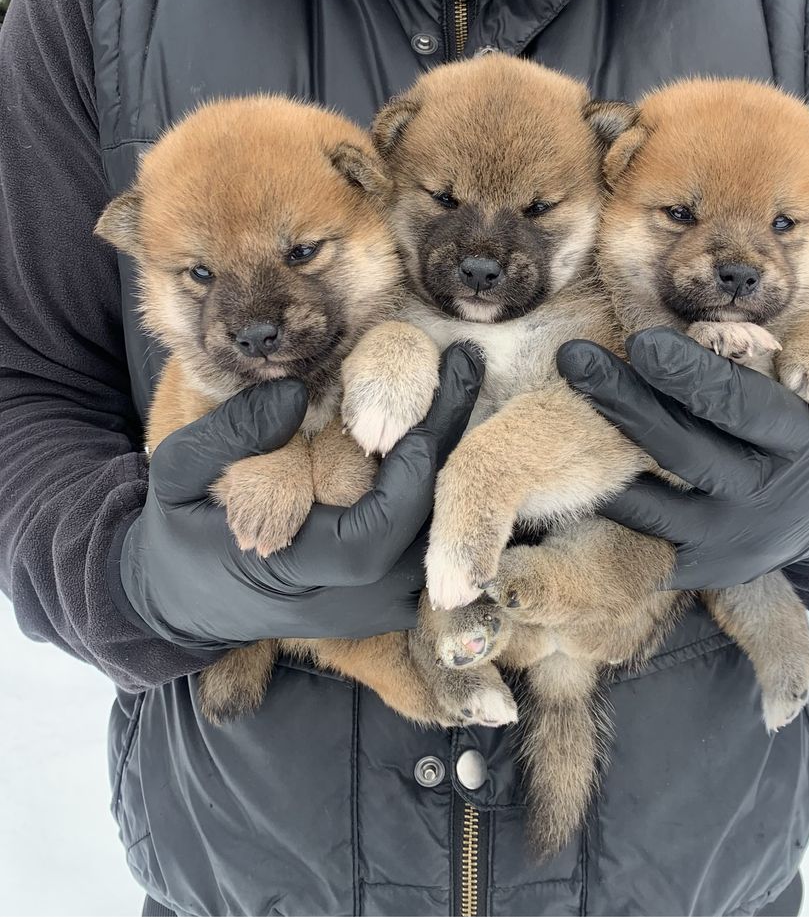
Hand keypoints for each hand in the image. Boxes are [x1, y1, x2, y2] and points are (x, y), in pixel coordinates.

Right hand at [117, 344, 482, 648]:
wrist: (185, 601)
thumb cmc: (180, 531)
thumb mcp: (177, 474)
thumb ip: (229, 436)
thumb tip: (293, 392)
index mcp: (300, 570)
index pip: (378, 531)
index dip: (412, 471)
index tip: (431, 398)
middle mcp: (350, 598)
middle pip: (426, 530)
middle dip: (450, 444)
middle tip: (466, 367)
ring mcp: (372, 607)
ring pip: (437, 539)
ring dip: (452, 464)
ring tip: (461, 388)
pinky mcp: (382, 603)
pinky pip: (428, 548)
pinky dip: (439, 492)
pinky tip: (444, 432)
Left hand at [557, 201, 808, 589]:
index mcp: (808, 435)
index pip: (740, 404)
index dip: (690, 375)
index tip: (642, 338)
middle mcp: (769, 490)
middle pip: (687, 448)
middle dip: (629, 402)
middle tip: (574, 358)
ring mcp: (733, 533)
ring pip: (658, 497)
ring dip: (608, 448)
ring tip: (558, 403)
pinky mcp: (705, 564)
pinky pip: (647, 538)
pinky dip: (613, 507)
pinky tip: (573, 467)